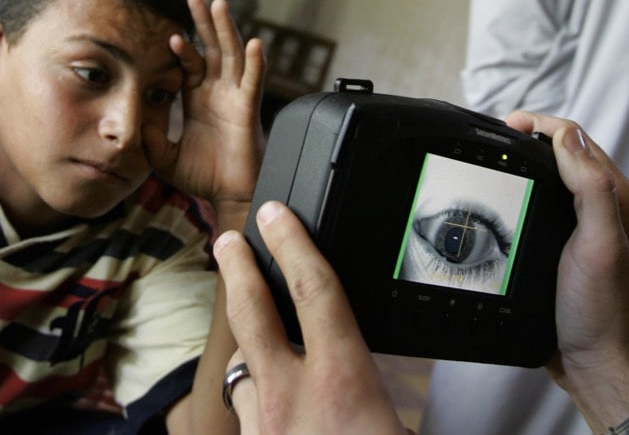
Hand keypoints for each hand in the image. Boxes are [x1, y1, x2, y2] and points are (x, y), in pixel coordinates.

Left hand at [146, 0, 263, 222]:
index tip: (169, 34)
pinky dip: (256, 62)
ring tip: (219, 4)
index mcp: (198, 99)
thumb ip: (150, 138)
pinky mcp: (248, 109)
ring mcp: (234, 97)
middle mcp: (217, 92)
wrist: (228, 197)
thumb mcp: (164, 156)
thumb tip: (136, 120)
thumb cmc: (202, 177)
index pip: (190, 63)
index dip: (182, 48)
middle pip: (212, 47)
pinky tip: (255, 42)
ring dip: (226, 29)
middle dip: (204, 21)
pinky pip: (253, 81)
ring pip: (232, 55)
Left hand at [214, 201, 408, 434]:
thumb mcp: (400, 432)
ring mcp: (258, 426)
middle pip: (251, 313)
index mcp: (341, 383)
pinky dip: (255, 393)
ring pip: (240, 365)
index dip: (291, 244)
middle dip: (237, 269)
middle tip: (228, 241)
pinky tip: (271, 398)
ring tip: (256, 327)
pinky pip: (243, 407)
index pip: (312, 291)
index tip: (275, 215)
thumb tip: (396, 412)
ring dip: (249, 345)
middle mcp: (289, 399)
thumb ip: (394, 408)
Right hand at [504, 112, 628, 430]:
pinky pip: (541, 206)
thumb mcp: (600, 244)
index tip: (505, 126)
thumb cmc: (603, 310)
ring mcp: (583, 228)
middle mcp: (603, 208)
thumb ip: (592, 188)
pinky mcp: (564, 247)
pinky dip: (521, 193)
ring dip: (523, 164)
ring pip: (550, 179)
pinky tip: (501, 202)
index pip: (577, 140)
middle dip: (528, 139)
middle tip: (491, 140)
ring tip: (492, 162)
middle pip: (563, 154)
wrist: (597, 362)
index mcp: (618, 198)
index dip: (540, 125)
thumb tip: (567, 136)